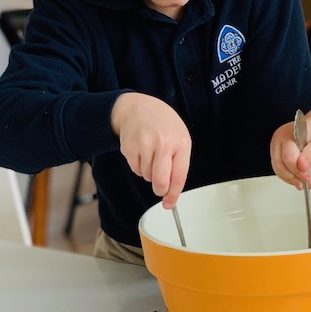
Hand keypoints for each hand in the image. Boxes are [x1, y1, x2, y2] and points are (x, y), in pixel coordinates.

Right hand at [110, 92, 190, 209]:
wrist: (139, 107)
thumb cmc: (163, 125)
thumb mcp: (179, 138)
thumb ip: (178, 163)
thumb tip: (171, 190)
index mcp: (181, 143)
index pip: (179, 176)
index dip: (173, 194)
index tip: (169, 203)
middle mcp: (163, 144)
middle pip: (160, 181)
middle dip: (160, 190)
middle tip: (159, 189)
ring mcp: (145, 145)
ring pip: (147, 176)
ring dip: (149, 172)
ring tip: (152, 155)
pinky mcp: (129, 147)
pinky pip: (135, 169)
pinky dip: (139, 166)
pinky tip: (142, 152)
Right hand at [269, 98, 310, 190]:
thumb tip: (302, 166)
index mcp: (288, 134)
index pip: (288, 157)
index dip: (297, 170)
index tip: (308, 178)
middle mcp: (278, 140)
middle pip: (280, 164)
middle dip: (294, 177)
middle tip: (307, 183)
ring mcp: (276, 147)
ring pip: (278, 169)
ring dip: (291, 179)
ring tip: (305, 184)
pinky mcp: (277, 155)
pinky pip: (280, 170)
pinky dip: (289, 177)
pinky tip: (299, 180)